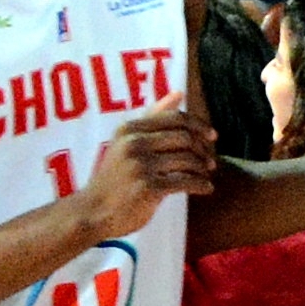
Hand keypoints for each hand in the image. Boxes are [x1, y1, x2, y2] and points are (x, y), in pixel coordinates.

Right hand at [73, 105, 217, 239]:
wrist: (92, 211)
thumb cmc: (114, 177)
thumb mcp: (125, 142)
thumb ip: (152, 118)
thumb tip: (179, 94)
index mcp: (129, 129)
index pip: (174, 118)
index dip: (198, 125)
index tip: (212, 136)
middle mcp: (134, 143)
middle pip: (184, 137)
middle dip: (203, 149)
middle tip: (210, 161)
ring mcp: (141, 166)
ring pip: (187, 159)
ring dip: (203, 168)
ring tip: (206, 175)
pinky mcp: (149, 188)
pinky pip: (185, 181)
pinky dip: (201, 184)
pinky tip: (205, 188)